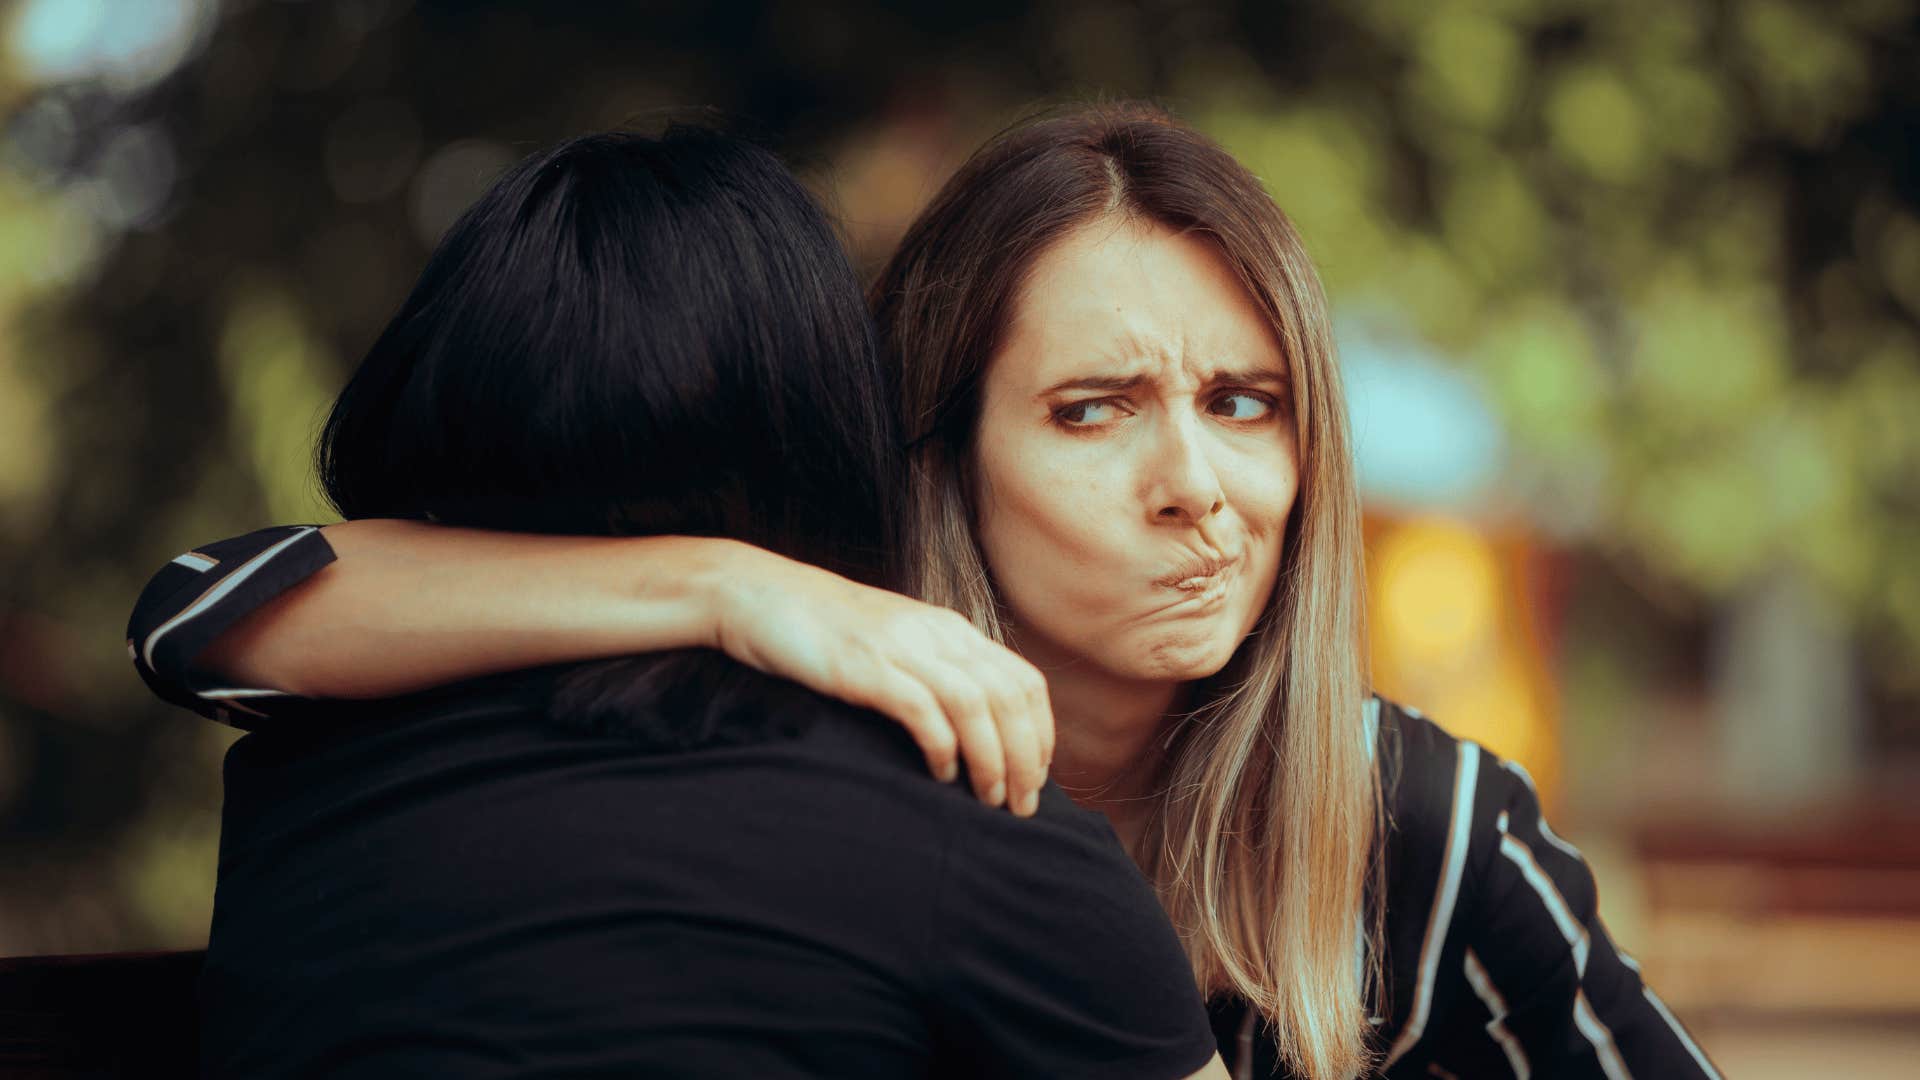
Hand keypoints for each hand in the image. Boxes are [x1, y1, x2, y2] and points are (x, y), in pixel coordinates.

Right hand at [706, 546, 1053, 815]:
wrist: (755, 593)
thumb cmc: (823, 630)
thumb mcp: (893, 643)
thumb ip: (932, 671)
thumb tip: (969, 727)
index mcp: (949, 629)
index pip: (1023, 681)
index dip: (1040, 734)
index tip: (1034, 778)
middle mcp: (936, 634)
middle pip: (1009, 698)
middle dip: (1025, 758)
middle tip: (1022, 806)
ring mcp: (901, 648)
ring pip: (975, 706)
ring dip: (992, 759)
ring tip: (990, 799)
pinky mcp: (865, 667)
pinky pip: (922, 710)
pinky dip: (942, 747)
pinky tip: (941, 776)